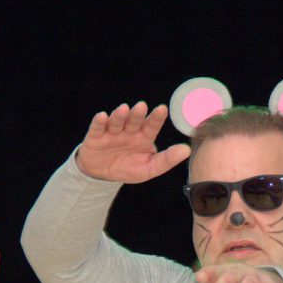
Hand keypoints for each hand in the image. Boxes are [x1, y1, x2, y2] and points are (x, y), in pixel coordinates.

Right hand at [75, 102, 189, 183]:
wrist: (101, 175)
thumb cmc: (127, 168)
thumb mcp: (149, 169)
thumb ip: (167, 160)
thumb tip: (187, 150)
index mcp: (143, 137)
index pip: (151, 126)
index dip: (156, 118)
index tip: (162, 109)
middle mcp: (128, 131)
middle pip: (134, 120)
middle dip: (137, 114)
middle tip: (142, 106)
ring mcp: (112, 132)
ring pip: (117, 121)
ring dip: (119, 115)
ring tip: (124, 109)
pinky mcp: (95, 136)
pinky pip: (97, 127)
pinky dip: (99, 122)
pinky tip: (102, 116)